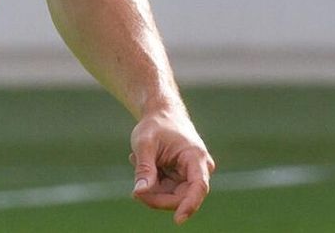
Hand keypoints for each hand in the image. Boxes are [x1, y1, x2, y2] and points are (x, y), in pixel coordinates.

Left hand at [130, 106, 213, 223]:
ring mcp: (191, 175)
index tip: (178, 220)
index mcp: (196, 157)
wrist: (161, 113)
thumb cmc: (155, 125)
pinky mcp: (182, 178)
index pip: (198, 187)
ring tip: (137, 160)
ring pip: (171, 196)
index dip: (189, 205)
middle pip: (181, 196)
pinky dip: (152, 181)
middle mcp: (199, 169)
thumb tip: (139, 192)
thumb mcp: (144, 144)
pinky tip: (142, 161)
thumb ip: (144, 168)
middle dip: (156, 196)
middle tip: (135, 189)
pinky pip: (166, 190)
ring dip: (151, 185)